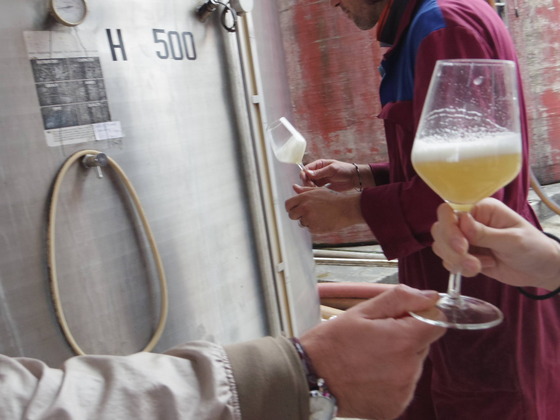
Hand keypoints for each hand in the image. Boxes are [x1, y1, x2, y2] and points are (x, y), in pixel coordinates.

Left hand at [284, 185, 363, 232]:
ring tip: (320, 216)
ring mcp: (309, 219)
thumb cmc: (334, 198)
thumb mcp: (318, 190)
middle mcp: (304, 208)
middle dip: (297, 216)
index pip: (288, 204)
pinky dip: (315, 227)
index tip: (295, 209)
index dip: (291, 208)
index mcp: (304, 197)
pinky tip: (324, 221)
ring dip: (308, 221)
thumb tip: (294, 187)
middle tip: (307, 214)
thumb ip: (304, 190)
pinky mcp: (314, 228)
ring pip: (301, 223)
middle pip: (292, 215)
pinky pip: (310, 229)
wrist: (346, 208)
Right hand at [300, 285, 444, 418]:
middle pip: (422, 345)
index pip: (437, 323)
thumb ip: (400, 299)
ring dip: (398, 359)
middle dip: (405, 337)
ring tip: (368, 357)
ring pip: (413, 365)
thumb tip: (430, 296)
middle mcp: (408, 370)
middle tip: (375, 337)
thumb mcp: (362, 311)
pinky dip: (391, 379)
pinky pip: (403, 386)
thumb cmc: (331, 343)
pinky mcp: (396, 407)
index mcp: (402, 341)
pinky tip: (369, 373)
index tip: (403, 317)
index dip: (421, 316)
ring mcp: (403, 391)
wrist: (310, 378)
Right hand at [301, 159, 364, 190]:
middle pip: (306, 177)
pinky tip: (318, 193)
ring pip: (309, 184)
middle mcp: (318, 172)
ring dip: (310, 188)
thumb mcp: (332, 169)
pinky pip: (315, 189)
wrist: (354, 178)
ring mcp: (320, 180)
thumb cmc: (345, 170)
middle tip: (312, 187)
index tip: (307, 180)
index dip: (304, 175)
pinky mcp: (323, 187)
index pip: (306, 169)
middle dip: (307, 182)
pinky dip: (314, 191)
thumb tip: (307, 173)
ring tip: (316, 190)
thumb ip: (320, 172)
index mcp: (319, 164)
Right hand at [431, 198, 559, 290]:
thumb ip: (485, 233)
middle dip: (451, 249)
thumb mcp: (513, 240)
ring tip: (479, 267)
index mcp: (481, 209)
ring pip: (441, 246)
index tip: (462, 247)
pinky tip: (481, 268)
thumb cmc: (534, 248)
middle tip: (472, 263)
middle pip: (440, 229)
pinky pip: (448, 261)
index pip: (450, 211)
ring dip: (456, 261)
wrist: (541, 269)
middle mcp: (469, 221)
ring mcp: (465, 239)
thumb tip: (461, 222)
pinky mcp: (464, 255)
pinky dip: (460, 269)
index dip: (450, 229)